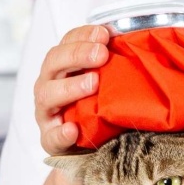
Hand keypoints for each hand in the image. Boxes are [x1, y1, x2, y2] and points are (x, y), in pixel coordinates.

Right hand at [34, 25, 109, 154]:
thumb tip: (136, 52)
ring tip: (93, 84)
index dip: (82, 36)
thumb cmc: (94, 114)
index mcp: (60, 70)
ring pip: (48, 95)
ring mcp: (47, 114)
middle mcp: (49, 86)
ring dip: (71, 87)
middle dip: (78, 55)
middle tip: (101, 54)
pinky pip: (52, 136)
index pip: (65, 44)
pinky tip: (72, 129)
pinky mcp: (50, 140)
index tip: (104, 33)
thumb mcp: (102, 89)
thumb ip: (109, 72)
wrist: (85, 151)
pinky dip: (61, 133)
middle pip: (53, 63)